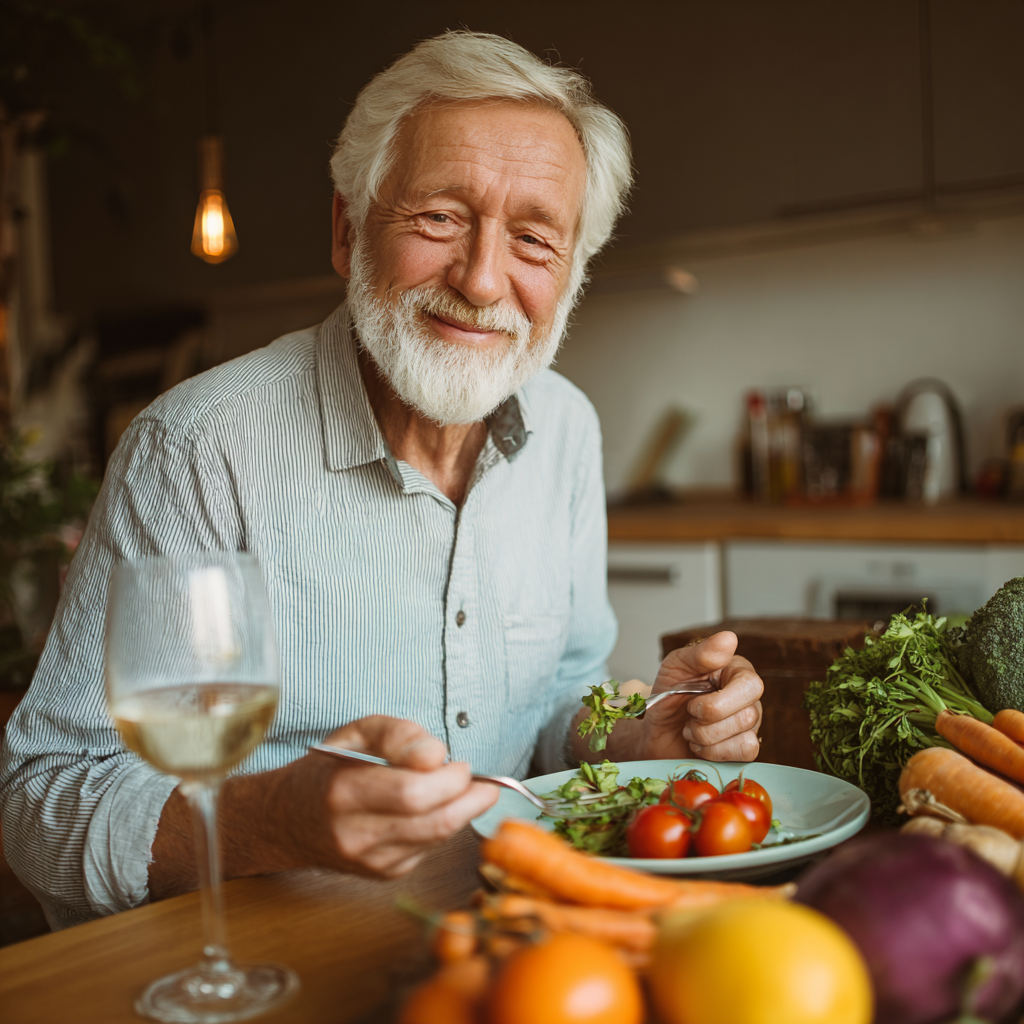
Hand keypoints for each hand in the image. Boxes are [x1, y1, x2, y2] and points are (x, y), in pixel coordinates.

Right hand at [270, 715, 496, 878]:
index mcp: (344, 792)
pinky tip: (434, 809)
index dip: (449, 778)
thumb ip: (398, 734)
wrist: (288, 820)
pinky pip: (429, 849)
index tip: (459, 762)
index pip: (413, 793)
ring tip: (464, 789)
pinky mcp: (383, 874)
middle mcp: (355, 834)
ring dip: (462, 812)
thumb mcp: (356, 733)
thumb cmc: (327, 769)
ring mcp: (370, 860)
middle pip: (434, 822)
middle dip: (469, 798)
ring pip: (438, 839)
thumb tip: (436, 755)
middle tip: (478, 779)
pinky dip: (441, 826)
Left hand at [636, 631, 762, 761]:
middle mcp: (748, 696)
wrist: (656, 731)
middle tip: (689, 715)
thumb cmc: (668, 695)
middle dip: (708, 721)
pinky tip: (701, 745)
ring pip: (746, 737)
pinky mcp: (745, 747)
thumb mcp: (675, 667)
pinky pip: (744, 753)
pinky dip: (715, 752)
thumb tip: (729, 638)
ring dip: (707, 737)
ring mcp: (751, 723)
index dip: (719, 700)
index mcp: (735, 671)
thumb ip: (701, 653)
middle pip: (748, 714)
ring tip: (691, 729)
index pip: (749, 684)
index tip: (692, 700)